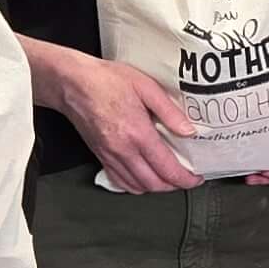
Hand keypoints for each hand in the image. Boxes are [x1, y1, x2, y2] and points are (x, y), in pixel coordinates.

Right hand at [48, 48, 201, 193]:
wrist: (72, 83)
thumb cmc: (106, 80)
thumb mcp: (146, 86)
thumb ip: (169, 111)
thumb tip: (189, 131)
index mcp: (137, 133)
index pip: (167, 168)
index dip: (185, 179)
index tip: (196, 178)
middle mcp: (123, 150)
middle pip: (154, 184)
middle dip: (174, 186)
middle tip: (186, 178)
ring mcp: (109, 156)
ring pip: (137, 187)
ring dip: (156, 187)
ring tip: (168, 178)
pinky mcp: (100, 156)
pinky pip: (120, 182)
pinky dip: (136, 186)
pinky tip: (144, 176)